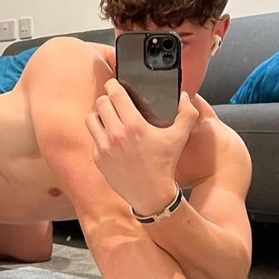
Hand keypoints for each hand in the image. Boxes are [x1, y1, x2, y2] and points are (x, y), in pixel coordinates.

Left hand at [85, 79, 198, 215]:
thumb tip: (185, 97)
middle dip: (108, 100)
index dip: (113, 85)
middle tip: (115, 102)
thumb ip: (187, 113)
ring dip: (99, 116)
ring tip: (109, 118)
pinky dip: (99, 135)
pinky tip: (110, 138)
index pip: (114, 94)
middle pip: (100, 103)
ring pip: (91, 118)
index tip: (115, 85)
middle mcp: (116, 134)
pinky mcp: (98, 158)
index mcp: (134, 125)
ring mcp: (104, 147)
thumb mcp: (180, 137)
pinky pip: (93, 137)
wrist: (151, 194)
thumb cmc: (164, 164)